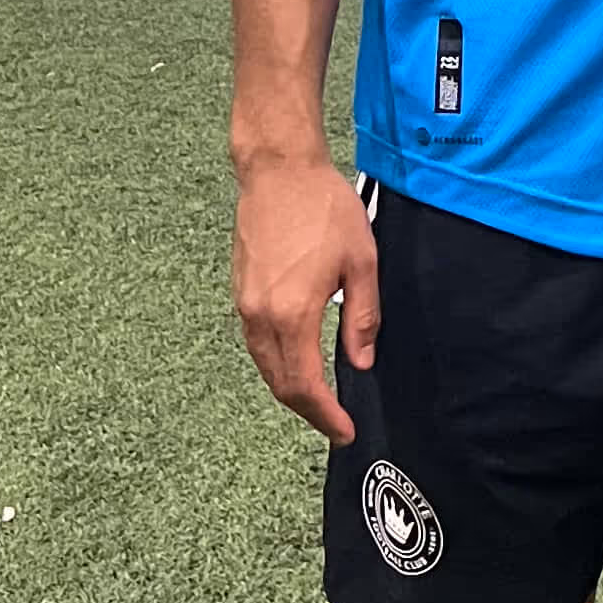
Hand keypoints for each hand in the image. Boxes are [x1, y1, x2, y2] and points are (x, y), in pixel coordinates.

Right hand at [233, 152, 376, 445]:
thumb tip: (360, 362)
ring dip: (290, 388)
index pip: (304, 384)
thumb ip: (362, 318)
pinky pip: (256, 344)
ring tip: (320, 400)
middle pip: (279, 383)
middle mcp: (260, 315)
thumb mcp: (362, 263)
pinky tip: (297, 363)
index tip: (344, 432)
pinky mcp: (240, 291)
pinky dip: (277, 364)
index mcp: (292, 313)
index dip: (324, 415)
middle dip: (308, 410)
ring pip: (264, 365)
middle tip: (335, 424)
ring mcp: (245, 304)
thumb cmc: (324, 208)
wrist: (279, 171)